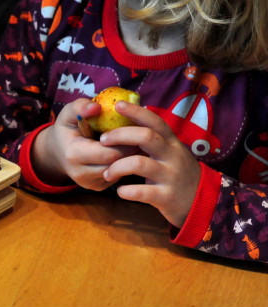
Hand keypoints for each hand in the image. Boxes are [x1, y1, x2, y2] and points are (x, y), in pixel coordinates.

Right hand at [31, 99, 138, 189]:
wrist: (57, 153)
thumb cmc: (67, 130)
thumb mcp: (67, 114)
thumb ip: (79, 107)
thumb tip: (97, 107)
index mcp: (74, 154)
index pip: (109, 152)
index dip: (125, 141)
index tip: (135, 127)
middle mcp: (81, 174)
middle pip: (117, 163)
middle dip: (132, 149)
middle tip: (141, 135)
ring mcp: (90, 183)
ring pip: (120, 171)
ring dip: (130, 157)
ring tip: (136, 143)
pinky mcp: (97, 187)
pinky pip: (117, 176)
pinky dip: (124, 164)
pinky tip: (126, 153)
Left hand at [101, 101, 200, 227]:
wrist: (202, 201)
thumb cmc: (176, 173)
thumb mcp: (170, 153)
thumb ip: (153, 140)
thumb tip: (126, 124)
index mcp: (171, 142)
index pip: (154, 121)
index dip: (136, 111)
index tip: (117, 104)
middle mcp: (172, 156)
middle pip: (146, 137)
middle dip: (120, 136)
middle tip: (102, 141)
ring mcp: (170, 176)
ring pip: (139, 164)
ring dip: (116, 167)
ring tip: (107, 173)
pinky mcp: (166, 197)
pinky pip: (141, 192)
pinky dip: (125, 191)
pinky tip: (120, 191)